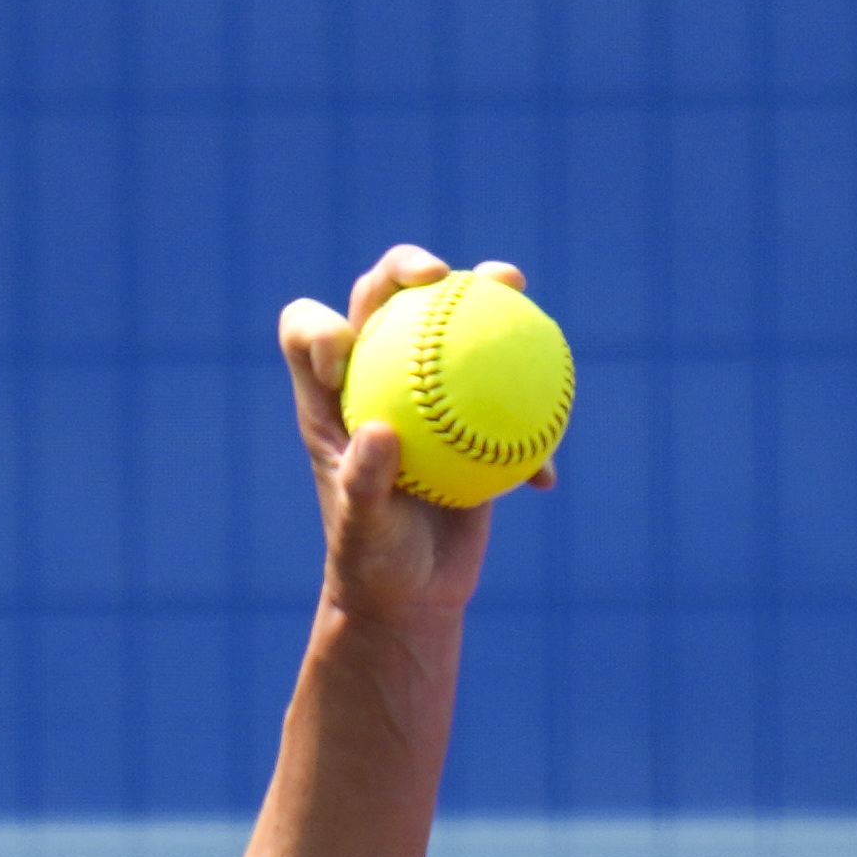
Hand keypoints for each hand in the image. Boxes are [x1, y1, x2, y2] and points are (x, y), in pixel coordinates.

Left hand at [275, 242, 523, 631]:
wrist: (413, 589)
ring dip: (484, 290)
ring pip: (453, 320)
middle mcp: (375, 378)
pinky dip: (531, 395)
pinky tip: (548, 418)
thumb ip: (365, 482)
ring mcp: (428, 389)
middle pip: (383, 299)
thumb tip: (382, 430)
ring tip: (514, 282)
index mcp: (331, 398)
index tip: (346, 351)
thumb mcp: (363, 530)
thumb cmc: (372, 561)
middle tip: (439, 274)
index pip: (308, 333)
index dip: (318, 326)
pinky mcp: (473, 411)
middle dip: (404, 267)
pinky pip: (506, 383)